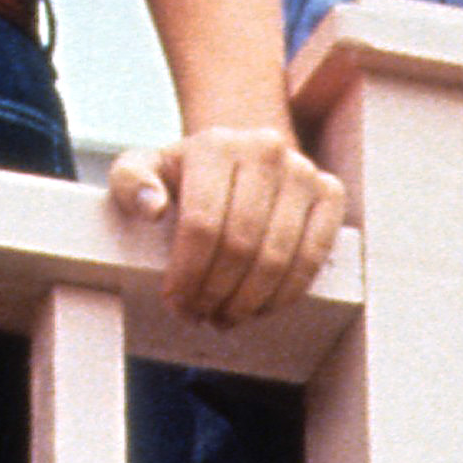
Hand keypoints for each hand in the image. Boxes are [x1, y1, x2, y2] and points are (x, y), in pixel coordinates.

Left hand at [108, 124, 343, 324]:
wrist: (241, 156)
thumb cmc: (186, 173)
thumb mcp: (144, 168)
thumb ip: (131, 182)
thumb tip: (152, 207)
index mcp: (215, 145)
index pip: (201, 224)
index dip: (188, 273)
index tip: (175, 302)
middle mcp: (265, 150)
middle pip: (240, 245)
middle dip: (216, 293)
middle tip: (199, 317)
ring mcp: (303, 170)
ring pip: (277, 256)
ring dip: (249, 301)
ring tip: (225, 318)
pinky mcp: (331, 192)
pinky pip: (313, 257)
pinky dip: (285, 293)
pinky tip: (260, 307)